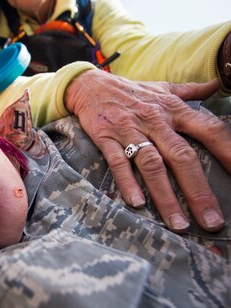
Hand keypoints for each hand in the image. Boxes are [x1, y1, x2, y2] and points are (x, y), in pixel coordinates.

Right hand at [65, 71, 229, 231]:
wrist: (90, 84)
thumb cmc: (132, 92)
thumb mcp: (165, 88)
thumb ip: (193, 91)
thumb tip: (221, 83)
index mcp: (175, 110)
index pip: (209, 130)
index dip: (227, 152)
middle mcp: (155, 121)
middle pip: (182, 157)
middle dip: (198, 191)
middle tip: (212, 222)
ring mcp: (130, 130)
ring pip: (152, 165)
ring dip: (166, 196)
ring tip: (179, 224)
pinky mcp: (106, 137)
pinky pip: (118, 162)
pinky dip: (128, 183)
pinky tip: (138, 204)